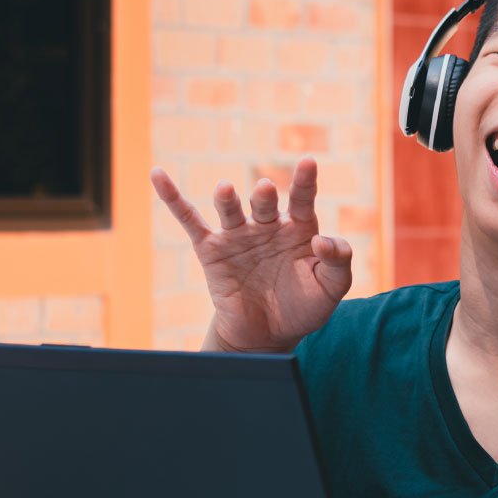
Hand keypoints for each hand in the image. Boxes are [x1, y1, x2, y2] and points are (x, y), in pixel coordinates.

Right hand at [151, 157, 352, 352]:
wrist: (269, 336)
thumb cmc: (303, 307)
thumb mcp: (331, 289)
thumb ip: (339, 261)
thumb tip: (322, 239)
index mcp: (299, 228)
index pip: (302, 199)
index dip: (305, 181)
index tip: (308, 162)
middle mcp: (267, 226)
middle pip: (264, 204)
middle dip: (264, 197)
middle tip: (265, 190)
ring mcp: (238, 236)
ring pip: (230, 210)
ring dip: (226, 200)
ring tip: (225, 191)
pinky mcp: (211, 250)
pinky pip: (190, 220)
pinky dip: (172, 197)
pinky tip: (158, 174)